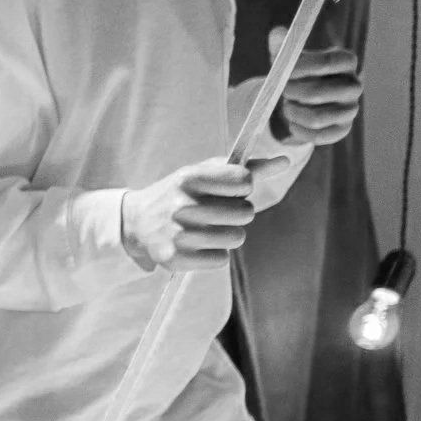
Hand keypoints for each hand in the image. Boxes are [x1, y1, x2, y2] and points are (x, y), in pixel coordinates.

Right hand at [121, 159, 284, 272]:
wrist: (135, 222)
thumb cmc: (179, 194)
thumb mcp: (204, 174)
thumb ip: (246, 168)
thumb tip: (285, 161)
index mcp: (189, 178)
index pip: (244, 181)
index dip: (242, 187)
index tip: (227, 190)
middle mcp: (182, 206)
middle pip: (245, 212)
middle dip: (237, 212)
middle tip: (215, 213)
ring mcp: (178, 234)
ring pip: (236, 237)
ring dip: (227, 234)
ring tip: (206, 229)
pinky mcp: (176, 259)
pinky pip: (221, 259)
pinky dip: (214, 254)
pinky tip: (197, 245)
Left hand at [272, 26, 362, 145]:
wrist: (304, 99)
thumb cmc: (298, 72)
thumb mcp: (289, 56)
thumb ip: (283, 45)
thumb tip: (277, 33)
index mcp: (345, 61)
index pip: (328, 62)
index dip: (301, 67)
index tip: (283, 71)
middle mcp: (354, 85)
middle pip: (318, 92)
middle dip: (292, 92)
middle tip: (281, 90)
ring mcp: (351, 109)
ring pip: (317, 118)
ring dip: (293, 113)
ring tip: (286, 105)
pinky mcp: (343, 129)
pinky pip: (318, 136)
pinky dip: (299, 130)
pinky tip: (292, 122)